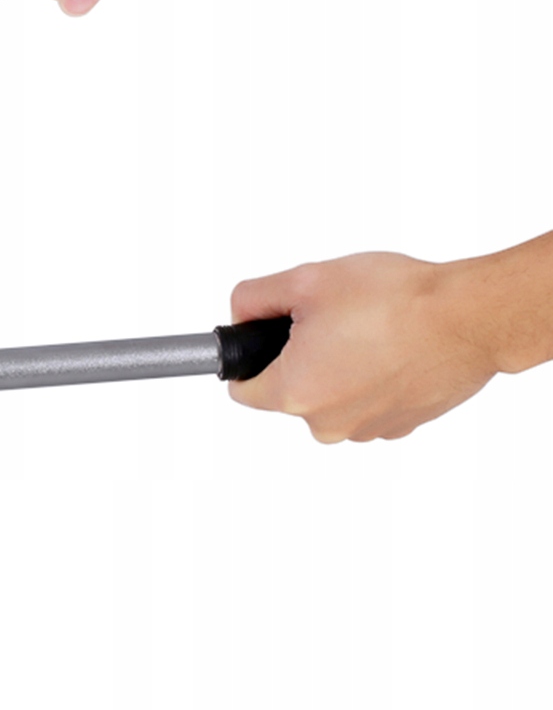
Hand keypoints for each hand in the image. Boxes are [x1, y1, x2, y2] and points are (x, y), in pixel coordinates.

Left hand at [227, 252, 500, 442]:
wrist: (469, 318)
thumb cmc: (395, 300)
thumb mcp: (304, 280)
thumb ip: (254, 299)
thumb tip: (241, 315)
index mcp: (296, 393)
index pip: (242, 389)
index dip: (247, 356)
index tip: (263, 336)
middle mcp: (329, 424)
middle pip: (289, 390)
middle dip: (298, 355)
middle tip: (328, 318)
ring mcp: (369, 429)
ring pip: (329, 396)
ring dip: (337, 366)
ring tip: (366, 329)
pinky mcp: (402, 425)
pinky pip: (366, 401)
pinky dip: (371, 377)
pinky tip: (390, 347)